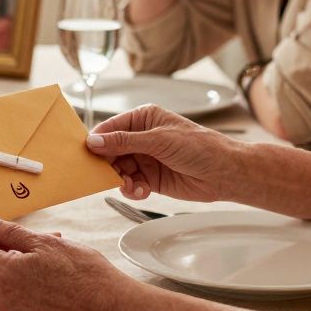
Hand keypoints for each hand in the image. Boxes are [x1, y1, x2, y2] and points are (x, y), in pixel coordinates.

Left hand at [0, 215, 130, 310]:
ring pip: (0, 282)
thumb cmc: (82, 272)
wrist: (111, 308)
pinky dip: (23, 284)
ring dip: (15, 265)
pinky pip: (13, 299)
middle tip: (33, 239)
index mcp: (1, 276)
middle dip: (2, 248)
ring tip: (47, 255)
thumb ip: (10, 232)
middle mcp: (1, 300)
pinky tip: (48, 276)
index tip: (0, 227)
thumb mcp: (44, 242)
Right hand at [87, 105, 239, 202]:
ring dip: (120, 180)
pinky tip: (141, 191)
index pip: (110, 128)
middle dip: (107, 165)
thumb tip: (94, 142)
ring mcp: (146, 159)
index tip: (85, 155)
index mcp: (143, 119)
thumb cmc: (199, 147)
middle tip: (105, 175)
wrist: (225, 173)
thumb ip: (124, 142)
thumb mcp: (159, 140)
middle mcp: (141, 138)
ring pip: (119, 170)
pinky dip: (132, 189)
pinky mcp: (151, 179)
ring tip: (130, 185)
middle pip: (110, 151)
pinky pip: (131, 184)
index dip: (97, 141)